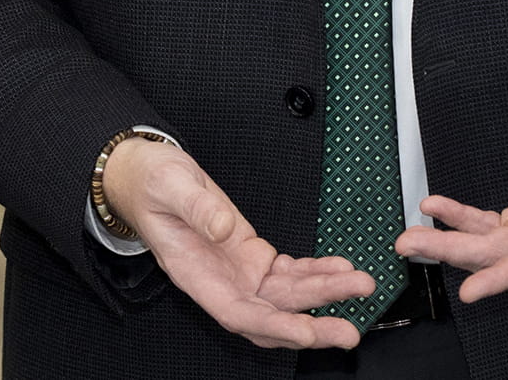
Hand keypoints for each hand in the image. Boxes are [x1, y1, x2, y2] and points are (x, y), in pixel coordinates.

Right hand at [101, 136, 371, 348]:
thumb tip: (221, 227)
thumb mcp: (169, 186)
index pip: (238, 314)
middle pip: (272, 315)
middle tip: (348, 329)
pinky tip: (340, 267)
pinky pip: (289, 272)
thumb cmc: (151, 184)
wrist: (148, 175)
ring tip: (359, 286)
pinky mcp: (252, 255)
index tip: (306, 331)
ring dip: (324, 294)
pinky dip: (316, 271)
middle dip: (312, 324)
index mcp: (195, 274)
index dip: (274, 327)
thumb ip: (196, 208)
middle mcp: (221, 281)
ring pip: (287, 295)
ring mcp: (238, 271)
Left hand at [396, 90, 507, 302]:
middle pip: (497, 252)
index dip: (502, 276)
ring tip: (410, 236)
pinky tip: (434, 207)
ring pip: (487, 242)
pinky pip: (487, 222)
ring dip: (447, 240)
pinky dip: (458, 216)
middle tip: (409, 243)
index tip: (469, 291)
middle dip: (453, 251)